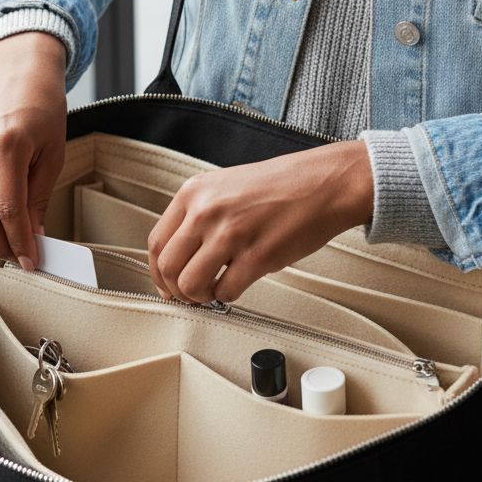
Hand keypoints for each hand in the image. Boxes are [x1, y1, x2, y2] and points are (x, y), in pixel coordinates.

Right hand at [0, 32, 67, 269]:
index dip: (20, 242)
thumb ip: (39, 197)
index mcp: (6, 143)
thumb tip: (32, 236)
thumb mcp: (53, 152)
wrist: (18, 68)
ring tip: (2, 240)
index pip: (9, 210)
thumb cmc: (43, 108)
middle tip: (17, 256)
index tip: (31, 261)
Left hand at [147, 142, 374, 303]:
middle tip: (191, 294)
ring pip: (190, 285)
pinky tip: (238, 284)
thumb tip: (180, 255)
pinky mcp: (257, 256)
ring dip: (200, 297)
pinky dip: (228, 297)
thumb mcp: (225, 186)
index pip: (157, 242)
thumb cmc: (282, 186)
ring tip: (214, 290)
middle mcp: (207, 211)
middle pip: (168, 267)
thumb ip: (198, 215)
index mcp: (195, 192)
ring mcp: (231, 234)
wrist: (324, 183)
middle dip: (177, 289)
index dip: (158, 272)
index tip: (167, 283)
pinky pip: (226, 292)